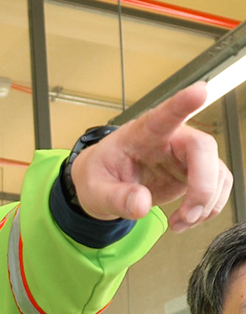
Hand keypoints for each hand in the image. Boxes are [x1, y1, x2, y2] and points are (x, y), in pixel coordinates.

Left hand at [70, 81, 232, 231]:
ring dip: (207, 202)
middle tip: (187, 216)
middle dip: (203, 186)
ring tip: (181, 222)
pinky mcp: (193, 173)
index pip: (164, 115)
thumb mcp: (96, 191)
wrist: (103, 186)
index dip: (183, 103)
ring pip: (217, 171)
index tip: (200, 91)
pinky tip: (185, 220)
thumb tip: (141, 205)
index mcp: (141, 134)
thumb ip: (116, 197)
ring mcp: (184, 156)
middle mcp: (170, 139)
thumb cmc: (99, 177)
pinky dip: (207, 209)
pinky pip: (216, 187)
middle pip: (203, 149)